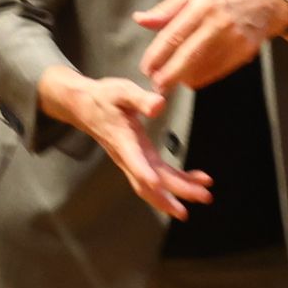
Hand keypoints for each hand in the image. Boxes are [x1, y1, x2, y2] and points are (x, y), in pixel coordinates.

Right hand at [37, 68, 209, 221]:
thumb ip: (140, 99)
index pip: (133, 160)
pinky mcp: (137, 160)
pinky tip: (192, 181)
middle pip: (152, 181)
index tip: (156, 184)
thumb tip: (159, 105)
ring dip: (178, 193)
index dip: (144, 173)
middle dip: (177, 192)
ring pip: (155, 186)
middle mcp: (128, 156)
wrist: (84, 107)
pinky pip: (157, 178)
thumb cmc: (103, 98)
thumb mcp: (121, 91)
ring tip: (203, 195)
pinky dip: (175, 183)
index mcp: (123, 140)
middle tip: (203, 197)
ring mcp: (133, 161)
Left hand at [132, 0, 287, 96]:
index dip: (157, 55)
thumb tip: (140, 20)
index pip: (173, 34)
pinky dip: (202, 78)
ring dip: (183, 79)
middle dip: (168, 74)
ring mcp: (233, 38)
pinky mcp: (244, 51)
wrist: (267, 1)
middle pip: (187, 55)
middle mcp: (217, 21)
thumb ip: (166, 9)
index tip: (146, 67)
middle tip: (156, 84)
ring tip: (169, 83)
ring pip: (203, 66)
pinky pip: (217, 71)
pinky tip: (190, 80)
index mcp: (200, 4)